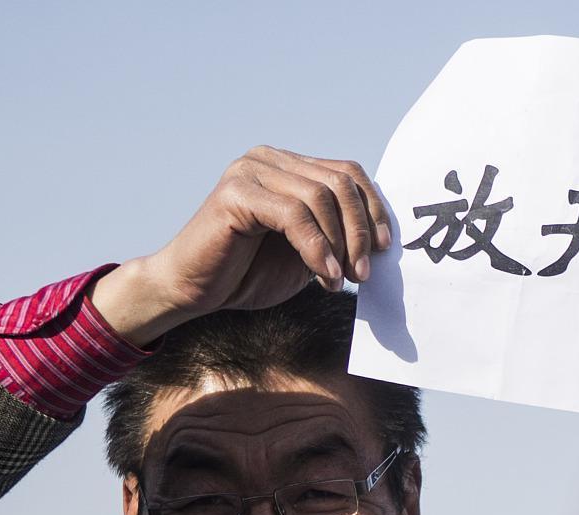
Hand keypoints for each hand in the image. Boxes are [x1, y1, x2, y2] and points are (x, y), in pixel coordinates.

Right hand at [92, 147, 392, 346]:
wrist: (195, 291)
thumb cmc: (251, 274)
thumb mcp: (308, 253)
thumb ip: (337, 236)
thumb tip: (383, 238)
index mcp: (288, 167)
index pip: (348, 173)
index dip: (372, 210)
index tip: (383, 249)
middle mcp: (269, 159)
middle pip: (340, 182)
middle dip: (360, 231)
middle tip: (362, 274)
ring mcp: (250, 170)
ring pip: (320, 197)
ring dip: (340, 245)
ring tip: (339, 280)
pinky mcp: (236, 192)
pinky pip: (294, 215)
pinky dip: (317, 248)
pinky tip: (324, 276)